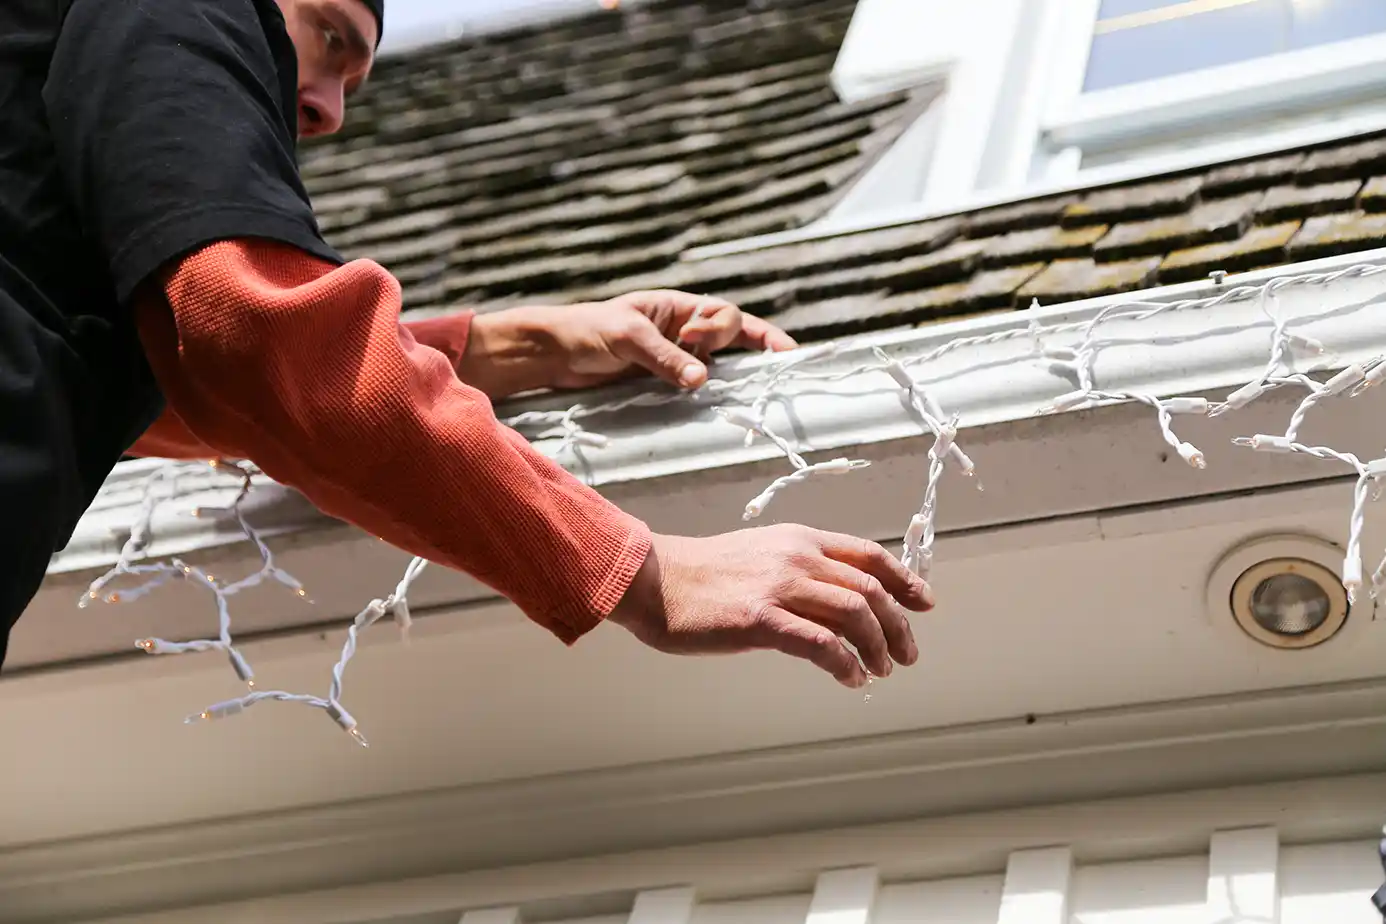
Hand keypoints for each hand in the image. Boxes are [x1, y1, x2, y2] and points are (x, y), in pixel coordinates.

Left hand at [460, 290, 797, 398]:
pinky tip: (720, 406)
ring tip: (754, 390)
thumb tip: (703, 379)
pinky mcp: (664, 384)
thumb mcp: (627, 336)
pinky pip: (698, 388)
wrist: (553, 356)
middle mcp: (682, 332)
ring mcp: (676, 360)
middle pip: (731, 338)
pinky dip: (712, 396)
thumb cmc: (587, 331)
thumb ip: (664, 356)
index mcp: (677, 308)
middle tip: (725, 368)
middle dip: (744, 349)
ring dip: (734, 376)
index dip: (743, 331)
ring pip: (719, 365)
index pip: (724, 315)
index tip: (764, 349)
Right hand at [608, 525, 931, 687]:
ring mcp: (780, 586)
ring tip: (880, 670)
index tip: (924, 603)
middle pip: (870, 589)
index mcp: (800, 539)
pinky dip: (844, 663)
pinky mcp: (761, 619)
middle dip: (897, 626)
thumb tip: (837, 606)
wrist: (654, 579)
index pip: (869, 555)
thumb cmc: (702, 574)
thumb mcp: (760, 557)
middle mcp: (797, 557)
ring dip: (877, 647)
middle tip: (906, 654)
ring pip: (855, 614)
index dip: (904, 580)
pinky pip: (821, 643)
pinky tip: (848, 678)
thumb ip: (799, 573)